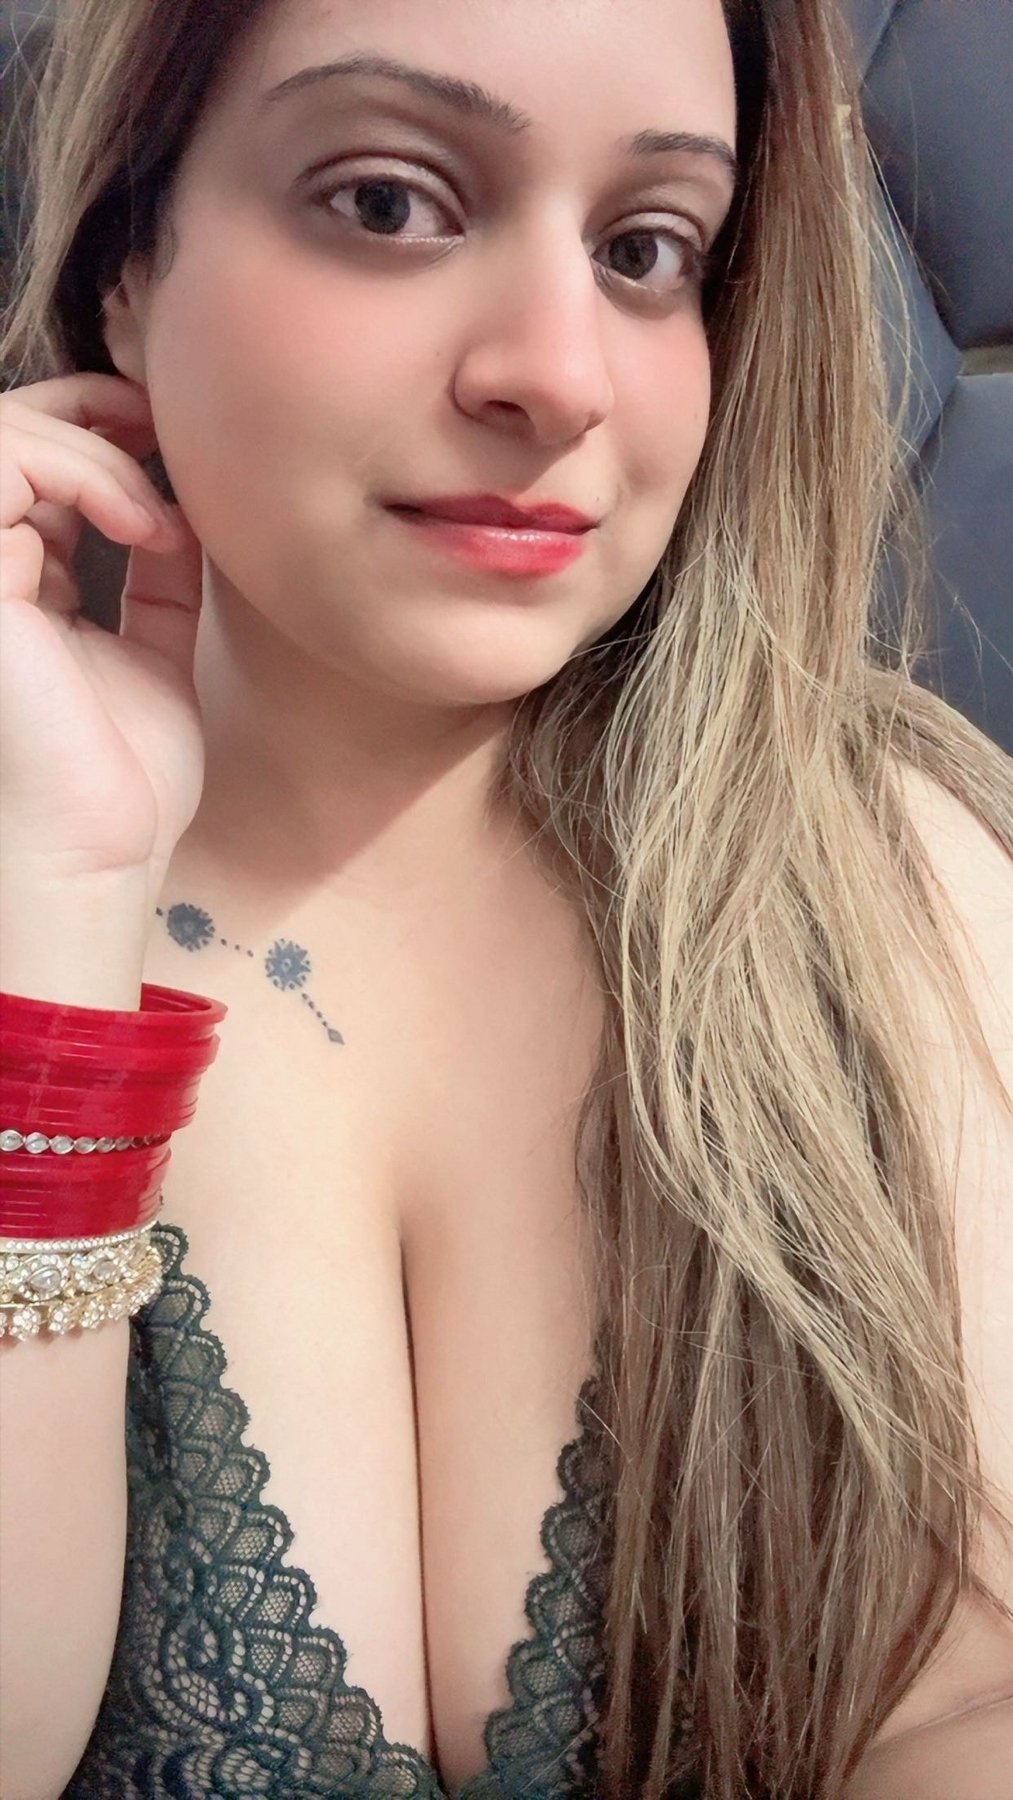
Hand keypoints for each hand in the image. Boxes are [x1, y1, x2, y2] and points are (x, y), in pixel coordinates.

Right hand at [1, 373, 206, 895]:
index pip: (24, 467)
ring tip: (158, 517)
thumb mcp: (152, 651)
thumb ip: (154, 578)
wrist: (100, 849)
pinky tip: (146, 527)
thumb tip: (179, 507)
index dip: (87, 426)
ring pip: (0, 437)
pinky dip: (87, 474)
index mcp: (10, 587)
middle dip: (88, 408)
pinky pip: (7, 468)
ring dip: (94, 452)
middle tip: (164, 431)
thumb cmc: (122, 778)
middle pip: (3, 431)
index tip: (163, 437)